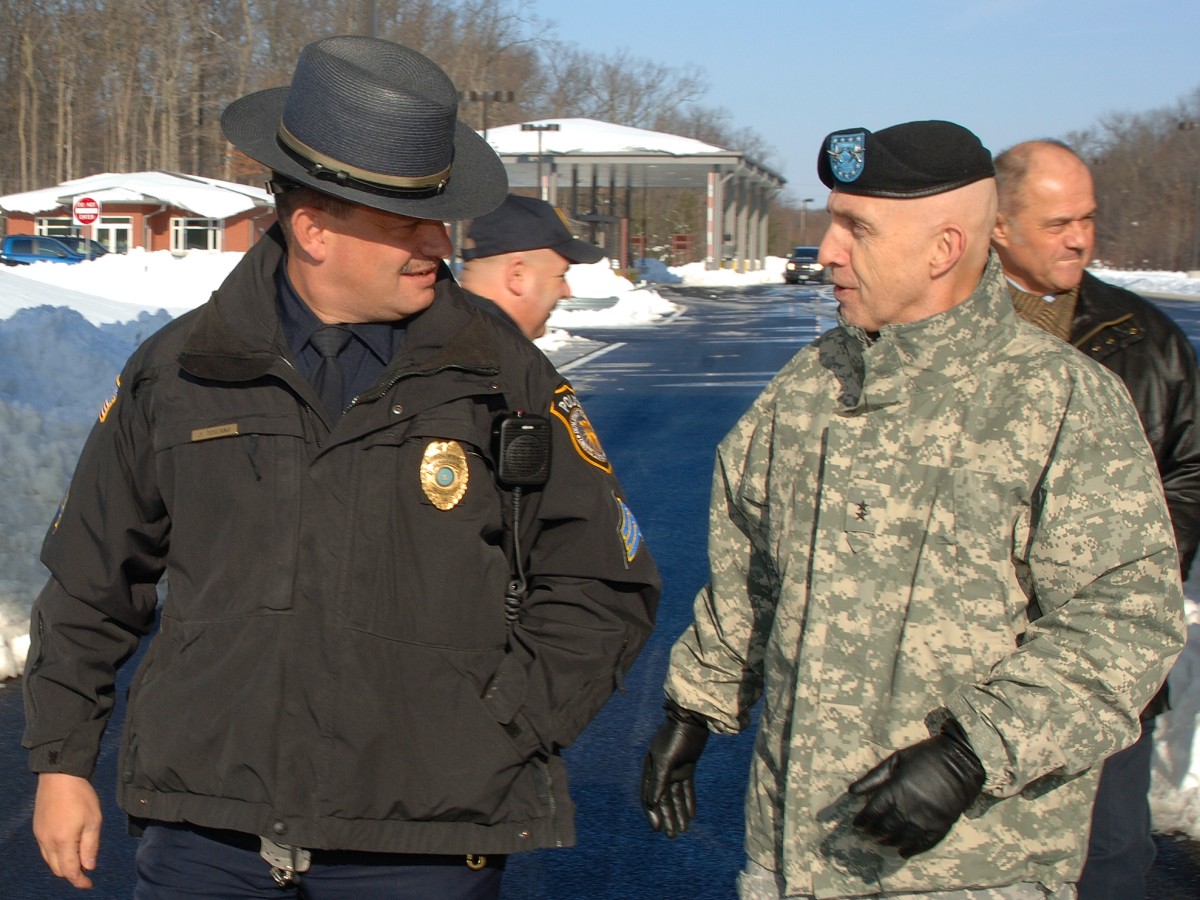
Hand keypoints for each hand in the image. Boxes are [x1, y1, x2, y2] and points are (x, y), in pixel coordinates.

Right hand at [33, 772, 102, 888]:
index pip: (70, 871)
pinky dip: (56, 855)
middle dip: (72, 874)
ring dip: (63, 865)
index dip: (80, 881)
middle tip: (87, 871)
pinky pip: (45, 851)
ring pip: (50, 861)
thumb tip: (89, 867)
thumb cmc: (81, 797)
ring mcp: (40, 836)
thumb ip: (90, 846)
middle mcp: (47, 842)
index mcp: (63, 842)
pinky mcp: (38, 829)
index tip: (89, 885)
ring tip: (79, 860)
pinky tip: (68, 848)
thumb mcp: (94, 821)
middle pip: (58, 869)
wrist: (60, 776)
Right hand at [640, 699, 708, 837]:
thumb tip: (651, 803)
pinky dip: (689, 801)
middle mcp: (661, 771)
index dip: (653, 814)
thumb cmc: (675, 738)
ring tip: (684, 830)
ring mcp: (674, 770)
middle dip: (668, 818)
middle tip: (673, 836)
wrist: (691, 720)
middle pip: (663, 799)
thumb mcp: (665, 760)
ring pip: (676, 796)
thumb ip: (658, 782)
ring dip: (679, 813)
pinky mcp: (687, 767)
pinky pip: (687, 788)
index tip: (658, 829)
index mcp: (651, 769)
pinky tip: (692, 815)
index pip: (649, 796)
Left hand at [848, 720, 984, 857]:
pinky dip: (911, 850)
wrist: (961, 762)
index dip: (862, 820)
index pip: (873, 812)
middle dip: (873, 831)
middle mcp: (909, 807)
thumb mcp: (896, 759)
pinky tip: (903, 851)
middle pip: (885, 827)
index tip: (857, 824)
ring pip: (902, 838)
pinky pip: (923, 844)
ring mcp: (926, 819)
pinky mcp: (940, 826)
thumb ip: (873, 777)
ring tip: (882, 841)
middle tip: (868, 833)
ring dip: (889, 841)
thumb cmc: (925, 756)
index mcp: (896, 789)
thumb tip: (851, 791)